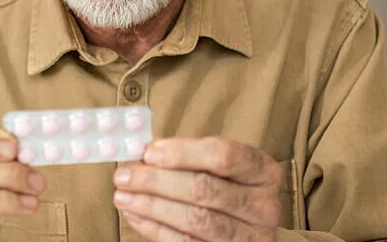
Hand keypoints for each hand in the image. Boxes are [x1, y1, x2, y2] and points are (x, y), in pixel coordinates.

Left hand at [112, 137, 282, 241]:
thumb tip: (146, 153)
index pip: (225, 155)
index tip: (148, 153)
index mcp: (264, 173)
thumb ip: (187, 158)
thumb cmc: (225, 189)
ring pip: (195, 220)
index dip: (183, 153)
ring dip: (152, 206)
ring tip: (122, 196)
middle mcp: (263, 206)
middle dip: (157, 181)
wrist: (240, 229)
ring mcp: (249, 237)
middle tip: (124, 176)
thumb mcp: (219, 169)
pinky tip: (135, 215)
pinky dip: (156, 228)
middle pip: (205, 189)